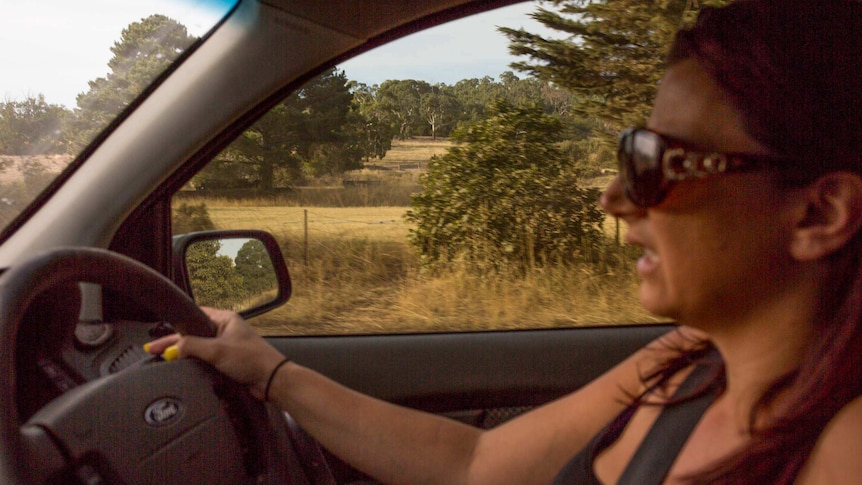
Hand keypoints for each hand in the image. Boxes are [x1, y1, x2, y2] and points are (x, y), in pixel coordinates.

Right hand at [145, 307, 286, 399]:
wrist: (271, 380)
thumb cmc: (251, 359)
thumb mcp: (217, 349)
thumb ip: (192, 345)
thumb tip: (175, 348)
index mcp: (225, 319)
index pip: (193, 317)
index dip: (175, 327)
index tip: (157, 339)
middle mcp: (225, 330)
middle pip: (193, 334)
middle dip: (173, 343)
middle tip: (153, 351)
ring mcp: (226, 347)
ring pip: (199, 349)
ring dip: (184, 355)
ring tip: (162, 361)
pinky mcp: (227, 362)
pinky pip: (206, 361)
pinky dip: (194, 364)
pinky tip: (182, 369)